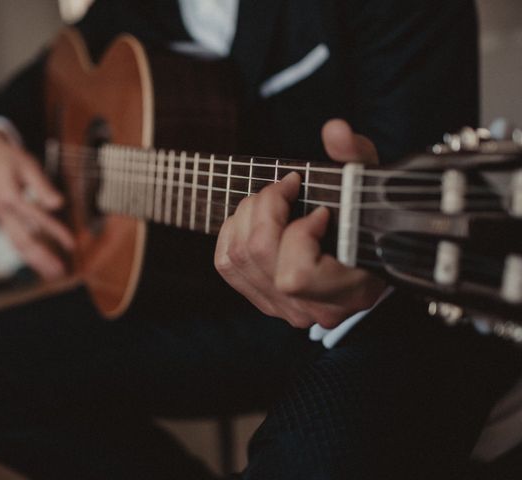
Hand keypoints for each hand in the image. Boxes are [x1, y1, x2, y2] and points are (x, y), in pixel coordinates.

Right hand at [0, 129, 73, 278]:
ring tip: (54, 275)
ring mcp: (2, 219)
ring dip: (36, 261)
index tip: (71, 244)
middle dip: (43, 258)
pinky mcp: (4, 221)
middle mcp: (3, 212)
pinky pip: (16, 241)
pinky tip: (41, 264)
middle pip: (23, 240)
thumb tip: (58, 204)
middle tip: (60, 272)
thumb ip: (42, 186)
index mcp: (9, 197)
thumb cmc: (10, 158)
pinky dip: (29, 255)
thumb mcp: (28, 165)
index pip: (37, 218)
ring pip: (18, 245)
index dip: (55, 232)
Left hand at [215, 119, 385, 328]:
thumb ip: (357, 155)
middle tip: (285, 188)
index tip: (320, 211)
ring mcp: (284, 309)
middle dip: (266, 207)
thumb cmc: (365, 214)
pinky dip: (232, 231)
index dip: (298, 235)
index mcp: (350, 292)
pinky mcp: (263, 301)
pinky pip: (225, 264)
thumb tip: (334, 131)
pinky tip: (254, 217)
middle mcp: (314, 310)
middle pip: (259, 255)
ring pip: (237, 256)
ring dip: (247, 214)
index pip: (295, 275)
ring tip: (272, 198)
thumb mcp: (369, 181)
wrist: (361, 248)